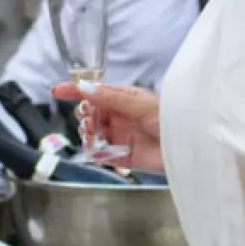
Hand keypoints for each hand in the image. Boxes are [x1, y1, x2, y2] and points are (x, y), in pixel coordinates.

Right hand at [51, 81, 165, 172]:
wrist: (187, 145)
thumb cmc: (169, 118)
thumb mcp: (138, 103)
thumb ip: (111, 98)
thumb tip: (85, 88)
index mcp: (124, 99)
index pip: (95, 93)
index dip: (76, 91)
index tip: (57, 91)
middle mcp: (120, 117)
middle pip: (90, 115)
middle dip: (84, 116)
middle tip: (88, 119)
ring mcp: (120, 137)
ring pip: (93, 135)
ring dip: (88, 134)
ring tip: (93, 135)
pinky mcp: (123, 157)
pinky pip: (102, 155)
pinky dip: (96, 153)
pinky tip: (97, 151)